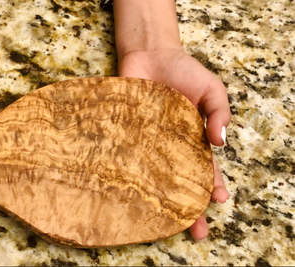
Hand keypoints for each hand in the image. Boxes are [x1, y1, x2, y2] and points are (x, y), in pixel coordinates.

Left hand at [118, 49, 230, 239]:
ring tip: (159, 219)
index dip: (210, 188)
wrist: (150, 53)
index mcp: (191, 141)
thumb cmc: (183, 72)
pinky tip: (124, 190)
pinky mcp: (123, 134)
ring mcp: (144, 143)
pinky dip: (124, 172)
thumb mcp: (211, 90)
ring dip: (155, 198)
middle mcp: (167, 148)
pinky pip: (124, 155)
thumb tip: (220, 142)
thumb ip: (218, 114)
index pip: (204, 171)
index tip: (216, 202)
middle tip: (193, 230)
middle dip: (187, 206)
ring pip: (150, 176)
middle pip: (177, 182)